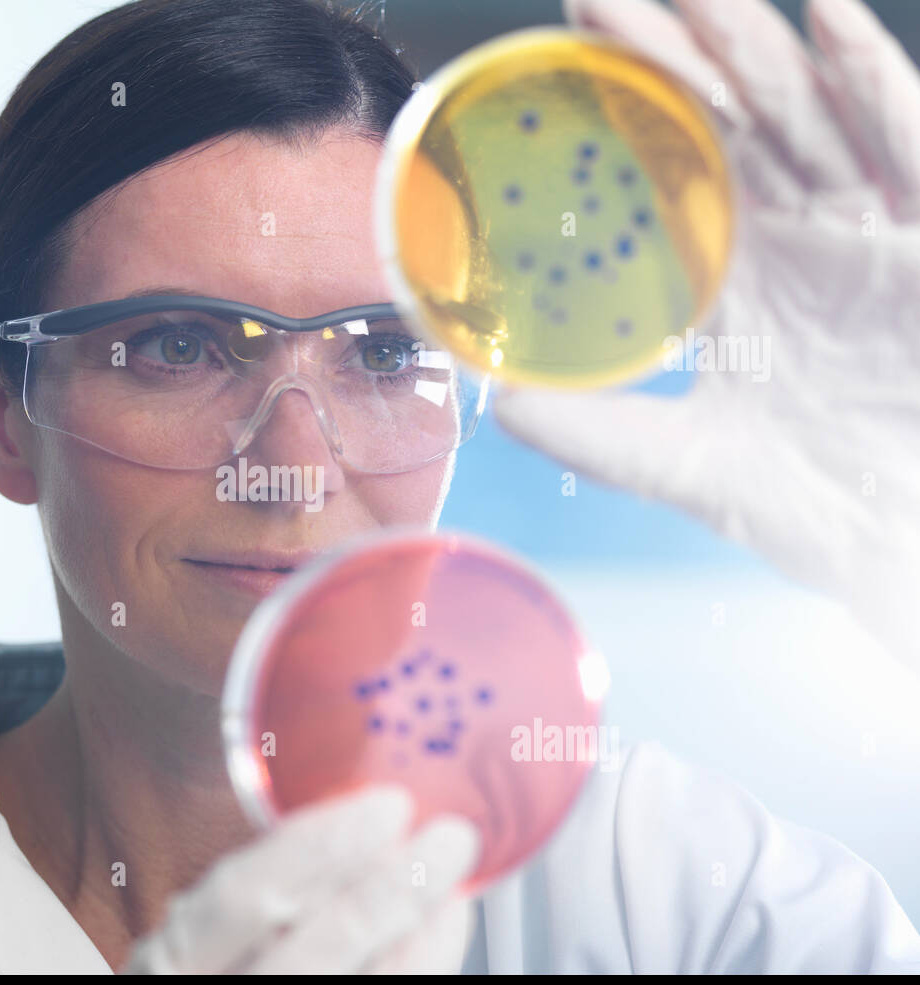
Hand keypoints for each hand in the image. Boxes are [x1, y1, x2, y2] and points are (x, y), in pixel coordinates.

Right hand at [122, 787, 479, 973]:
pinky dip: (422, 965)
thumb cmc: (216, 970)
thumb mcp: (205, 932)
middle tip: (450, 838)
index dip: (318, 848)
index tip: (386, 806)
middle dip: (391, 890)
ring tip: (455, 884)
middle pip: (315, 951)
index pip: (242, 897)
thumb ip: (263, 884)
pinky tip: (442, 929)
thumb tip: (362, 818)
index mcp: (174, 961)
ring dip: (418, 935)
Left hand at [491, 0, 919, 672]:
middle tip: (597, 1)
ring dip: (750, 49)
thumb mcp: (697, 469)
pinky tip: (826, 23)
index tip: (562, 71)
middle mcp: (800, 243)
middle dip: (671, 56)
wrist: (917, 535)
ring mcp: (868, 234)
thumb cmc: (826, 505)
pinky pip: (905, 145)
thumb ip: (604, 437)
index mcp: (740, 283)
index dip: (622, 128)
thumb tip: (502, 405)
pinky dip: (870, 87)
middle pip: (729, 129)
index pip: (671, 184)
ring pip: (807, 119)